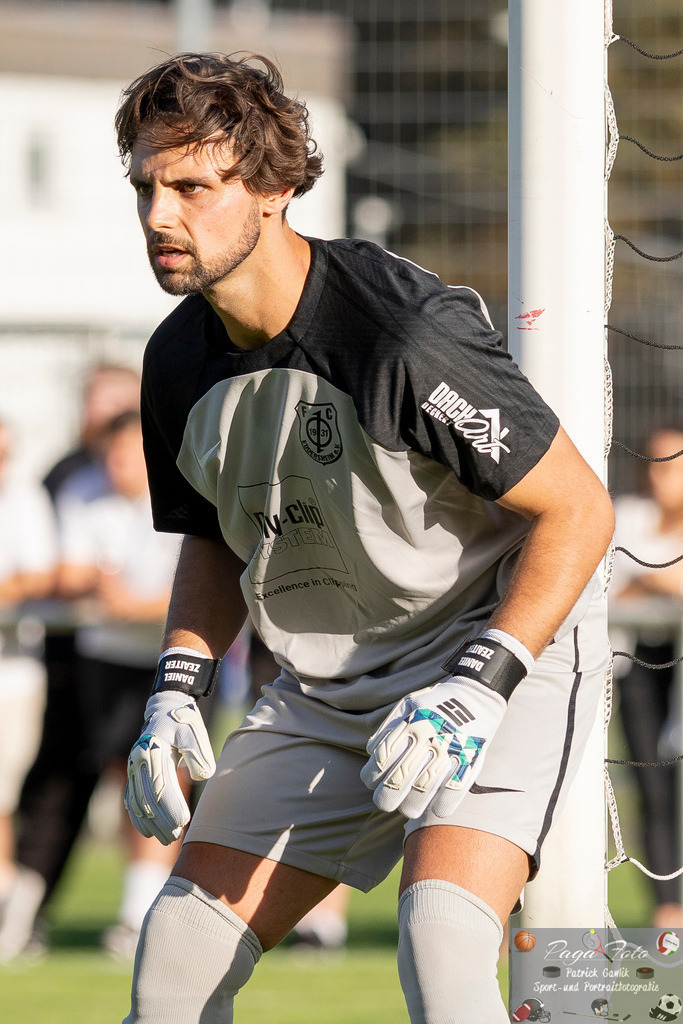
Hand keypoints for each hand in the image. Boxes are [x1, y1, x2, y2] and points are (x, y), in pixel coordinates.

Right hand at [125, 692, 215, 843]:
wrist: (164, 710)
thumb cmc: (183, 722)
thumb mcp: (194, 732)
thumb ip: (198, 754)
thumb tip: (201, 776)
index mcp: (154, 749)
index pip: (160, 785)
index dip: (170, 806)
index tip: (182, 822)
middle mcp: (139, 760)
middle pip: (148, 797)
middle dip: (160, 820)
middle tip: (175, 837)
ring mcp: (134, 767)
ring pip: (137, 802)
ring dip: (149, 823)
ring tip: (164, 838)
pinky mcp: (133, 773)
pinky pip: (131, 798)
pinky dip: (137, 817)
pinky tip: (146, 830)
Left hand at [360, 677, 506, 818]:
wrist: (476, 693)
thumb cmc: (435, 702)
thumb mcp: (407, 704)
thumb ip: (388, 726)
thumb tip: (370, 752)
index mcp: (410, 724)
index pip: (382, 758)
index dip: (371, 776)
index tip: (371, 783)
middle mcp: (428, 737)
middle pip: (399, 779)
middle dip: (386, 798)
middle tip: (383, 802)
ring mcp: (449, 749)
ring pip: (423, 789)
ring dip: (411, 806)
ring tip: (406, 810)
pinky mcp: (469, 758)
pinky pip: (454, 789)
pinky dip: (443, 805)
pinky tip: (435, 809)